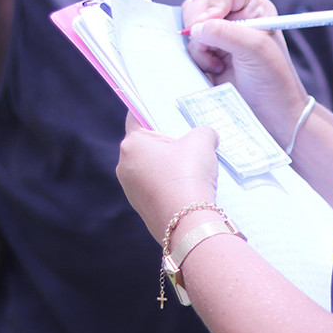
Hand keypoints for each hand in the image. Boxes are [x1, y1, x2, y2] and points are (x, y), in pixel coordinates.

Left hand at [117, 113, 221, 241]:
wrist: (188, 222)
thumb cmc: (188, 173)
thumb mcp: (202, 141)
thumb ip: (203, 131)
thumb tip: (207, 136)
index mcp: (132, 144)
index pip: (135, 117)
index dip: (150, 111)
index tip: (163, 110)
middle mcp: (124, 165)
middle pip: (143, 144)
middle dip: (164, 141)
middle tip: (186, 139)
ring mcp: (130, 189)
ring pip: (148, 167)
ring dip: (166, 164)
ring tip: (191, 165)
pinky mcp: (141, 208)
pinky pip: (153, 187)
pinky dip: (167, 183)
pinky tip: (187, 185)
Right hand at [181, 0, 310, 140]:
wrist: (272, 115)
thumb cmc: (273, 80)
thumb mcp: (255, 49)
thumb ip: (225, 32)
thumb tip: (196, 27)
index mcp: (253, 8)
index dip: (215, 3)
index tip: (212, 22)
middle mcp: (236, 17)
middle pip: (201, 2)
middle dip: (201, 23)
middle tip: (214, 45)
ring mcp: (220, 36)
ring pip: (191, 23)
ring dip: (199, 42)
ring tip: (218, 60)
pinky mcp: (208, 54)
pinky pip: (189, 45)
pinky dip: (197, 56)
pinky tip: (215, 68)